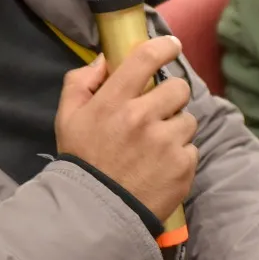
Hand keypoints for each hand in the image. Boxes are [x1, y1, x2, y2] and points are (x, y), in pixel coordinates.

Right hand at [55, 36, 197, 220]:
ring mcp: (166, 143)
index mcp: (114, 102)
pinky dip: (180, 155)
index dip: (163, 47)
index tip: (171, 46)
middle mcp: (143, 118)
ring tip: (156, 146)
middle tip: (157, 112)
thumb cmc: (82, 161)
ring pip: (188, 120)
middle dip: (171, 97)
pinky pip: (191, 149)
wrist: (96, 213)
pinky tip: (160, 167)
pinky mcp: (183, 167)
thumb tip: (105, 60)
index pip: (145, 58)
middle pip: (178, 88)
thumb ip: (80, 82)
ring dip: (176, 129)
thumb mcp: (67, 118)